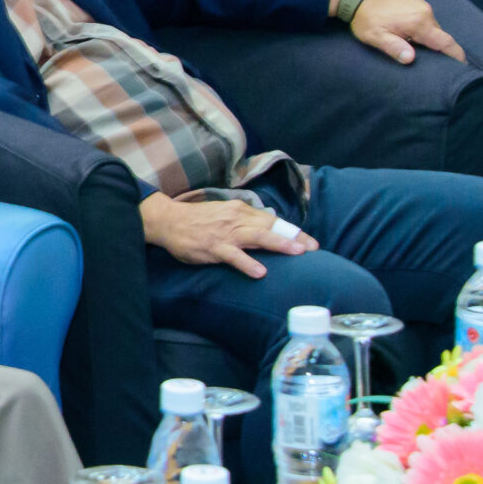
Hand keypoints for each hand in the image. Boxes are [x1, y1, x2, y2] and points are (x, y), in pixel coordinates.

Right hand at [140, 192, 316, 279]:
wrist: (170, 221)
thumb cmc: (199, 221)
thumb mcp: (225, 215)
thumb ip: (246, 222)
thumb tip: (268, 232)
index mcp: (241, 211)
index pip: (273, 220)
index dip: (293, 232)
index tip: (311, 243)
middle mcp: (237, 219)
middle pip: (272, 227)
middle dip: (294, 238)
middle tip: (313, 249)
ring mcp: (226, 234)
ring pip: (258, 237)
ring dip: (279, 244)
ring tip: (297, 253)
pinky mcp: (214, 248)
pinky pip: (234, 256)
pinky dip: (248, 263)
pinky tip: (260, 272)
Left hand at [346, 0, 466, 65]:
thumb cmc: (366, 19)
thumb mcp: (376, 37)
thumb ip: (394, 48)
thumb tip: (411, 59)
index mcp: (418, 22)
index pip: (445, 42)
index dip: (456, 55)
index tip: (463, 67)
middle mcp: (425, 12)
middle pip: (440, 37)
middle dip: (441, 51)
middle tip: (438, 66)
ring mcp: (422, 6)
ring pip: (434, 29)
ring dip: (430, 41)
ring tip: (423, 54)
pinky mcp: (417, 3)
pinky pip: (427, 21)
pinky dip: (425, 32)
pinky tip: (414, 39)